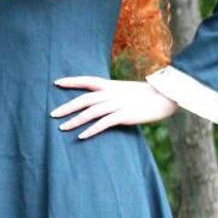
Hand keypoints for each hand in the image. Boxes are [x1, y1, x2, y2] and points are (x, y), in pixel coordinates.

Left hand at [51, 76, 177, 138]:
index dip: (71, 81)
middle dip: (66, 107)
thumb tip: (100, 100)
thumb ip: (112, 93)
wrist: (165, 96)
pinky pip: (103, 124)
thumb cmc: (146, 94)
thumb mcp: (125, 90)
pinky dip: (91, 130)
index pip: (86, 80)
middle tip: (52, 114)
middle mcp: (111, 93)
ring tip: (62, 127)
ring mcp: (117, 104)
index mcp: (110, 85)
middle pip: (83, 99)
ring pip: (90, 112)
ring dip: (75, 120)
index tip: (56, 83)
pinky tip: (81, 136)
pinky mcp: (124, 116)